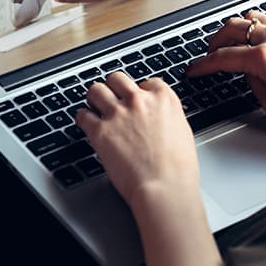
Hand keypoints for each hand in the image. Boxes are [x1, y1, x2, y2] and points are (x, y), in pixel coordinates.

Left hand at [76, 72, 199, 214]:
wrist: (164, 187)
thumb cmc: (178, 169)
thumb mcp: (182, 132)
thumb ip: (167, 118)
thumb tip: (158, 118)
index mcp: (164, 99)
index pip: (147, 82)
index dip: (140, 92)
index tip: (136, 100)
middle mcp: (139, 101)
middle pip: (117, 79)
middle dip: (114, 89)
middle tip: (112, 99)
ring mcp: (118, 114)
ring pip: (96, 90)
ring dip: (95, 99)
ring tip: (96, 108)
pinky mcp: (100, 131)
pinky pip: (82, 115)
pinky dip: (83, 119)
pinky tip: (87, 125)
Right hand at [186, 12, 265, 132]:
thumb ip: (253, 82)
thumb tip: (247, 72)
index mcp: (264, 58)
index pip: (224, 57)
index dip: (204, 65)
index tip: (194, 69)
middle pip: (233, 28)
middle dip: (215, 41)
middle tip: (209, 54)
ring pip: (252, 17)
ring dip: (236, 28)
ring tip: (230, 42)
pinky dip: (257, 25)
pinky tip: (256, 37)